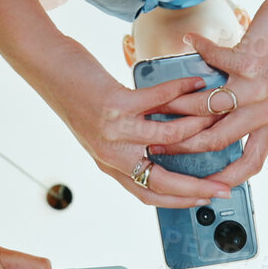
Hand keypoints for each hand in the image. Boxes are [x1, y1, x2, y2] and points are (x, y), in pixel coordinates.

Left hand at [61, 74, 235, 207]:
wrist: (45, 66)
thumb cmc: (76, 93)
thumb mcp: (101, 128)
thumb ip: (129, 140)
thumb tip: (166, 140)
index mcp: (109, 162)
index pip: (148, 194)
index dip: (178, 202)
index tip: (203, 200)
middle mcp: (110, 152)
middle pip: (161, 180)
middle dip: (196, 186)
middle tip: (222, 185)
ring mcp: (112, 129)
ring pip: (169, 136)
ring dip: (197, 126)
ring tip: (215, 117)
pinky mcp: (114, 103)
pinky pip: (159, 100)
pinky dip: (182, 90)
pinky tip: (196, 82)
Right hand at [148, 0, 267, 187]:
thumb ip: (249, 107)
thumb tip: (213, 116)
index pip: (252, 162)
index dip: (229, 180)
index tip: (205, 188)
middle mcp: (266, 109)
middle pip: (216, 139)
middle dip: (182, 144)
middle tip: (158, 141)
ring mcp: (258, 88)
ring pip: (206, 107)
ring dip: (178, 103)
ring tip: (160, 99)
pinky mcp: (251, 61)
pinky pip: (214, 61)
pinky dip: (199, 48)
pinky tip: (189, 41)